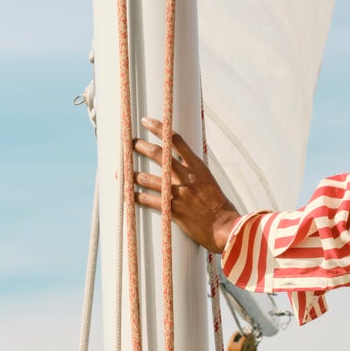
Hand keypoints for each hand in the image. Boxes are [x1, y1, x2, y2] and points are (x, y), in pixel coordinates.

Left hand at [133, 117, 239, 252]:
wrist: (225, 229)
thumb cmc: (221, 208)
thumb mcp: (211, 183)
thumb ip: (196, 173)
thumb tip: (183, 164)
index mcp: (198, 168)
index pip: (176, 140)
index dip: (159, 128)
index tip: (147, 121)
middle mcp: (187, 177)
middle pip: (158, 155)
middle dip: (140, 146)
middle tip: (130, 143)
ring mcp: (178, 193)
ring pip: (147, 178)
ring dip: (133, 174)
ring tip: (123, 171)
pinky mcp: (172, 210)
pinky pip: (147, 200)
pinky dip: (135, 197)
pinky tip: (127, 194)